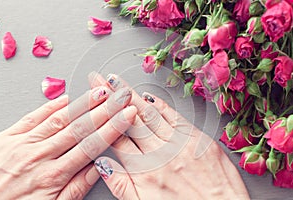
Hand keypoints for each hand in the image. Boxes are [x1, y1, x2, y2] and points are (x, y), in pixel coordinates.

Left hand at [0, 86, 136, 199]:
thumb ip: (76, 188)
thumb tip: (99, 168)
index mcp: (53, 175)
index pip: (91, 145)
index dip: (112, 128)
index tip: (127, 115)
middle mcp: (40, 155)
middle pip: (79, 128)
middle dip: (104, 110)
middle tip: (119, 96)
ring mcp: (23, 143)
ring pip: (59, 119)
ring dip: (82, 104)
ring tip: (100, 92)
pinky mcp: (7, 137)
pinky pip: (32, 117)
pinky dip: (50, 105)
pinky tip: (66, 98)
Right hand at [89, 73, 249, 199]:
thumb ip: (122, 186)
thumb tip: (103, 165)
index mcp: (144, 172)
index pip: (117, 138)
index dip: (102, 117)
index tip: (94, 102)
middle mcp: (159, 154)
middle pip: (129, 120)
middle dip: (111, 97)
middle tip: (99, 80)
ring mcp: (179, 144)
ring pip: (149, 114)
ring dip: (130, 95)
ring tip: (116, 80)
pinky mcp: (198, 139)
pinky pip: (174, 117)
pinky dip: (160, 105)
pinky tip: (149, 96)